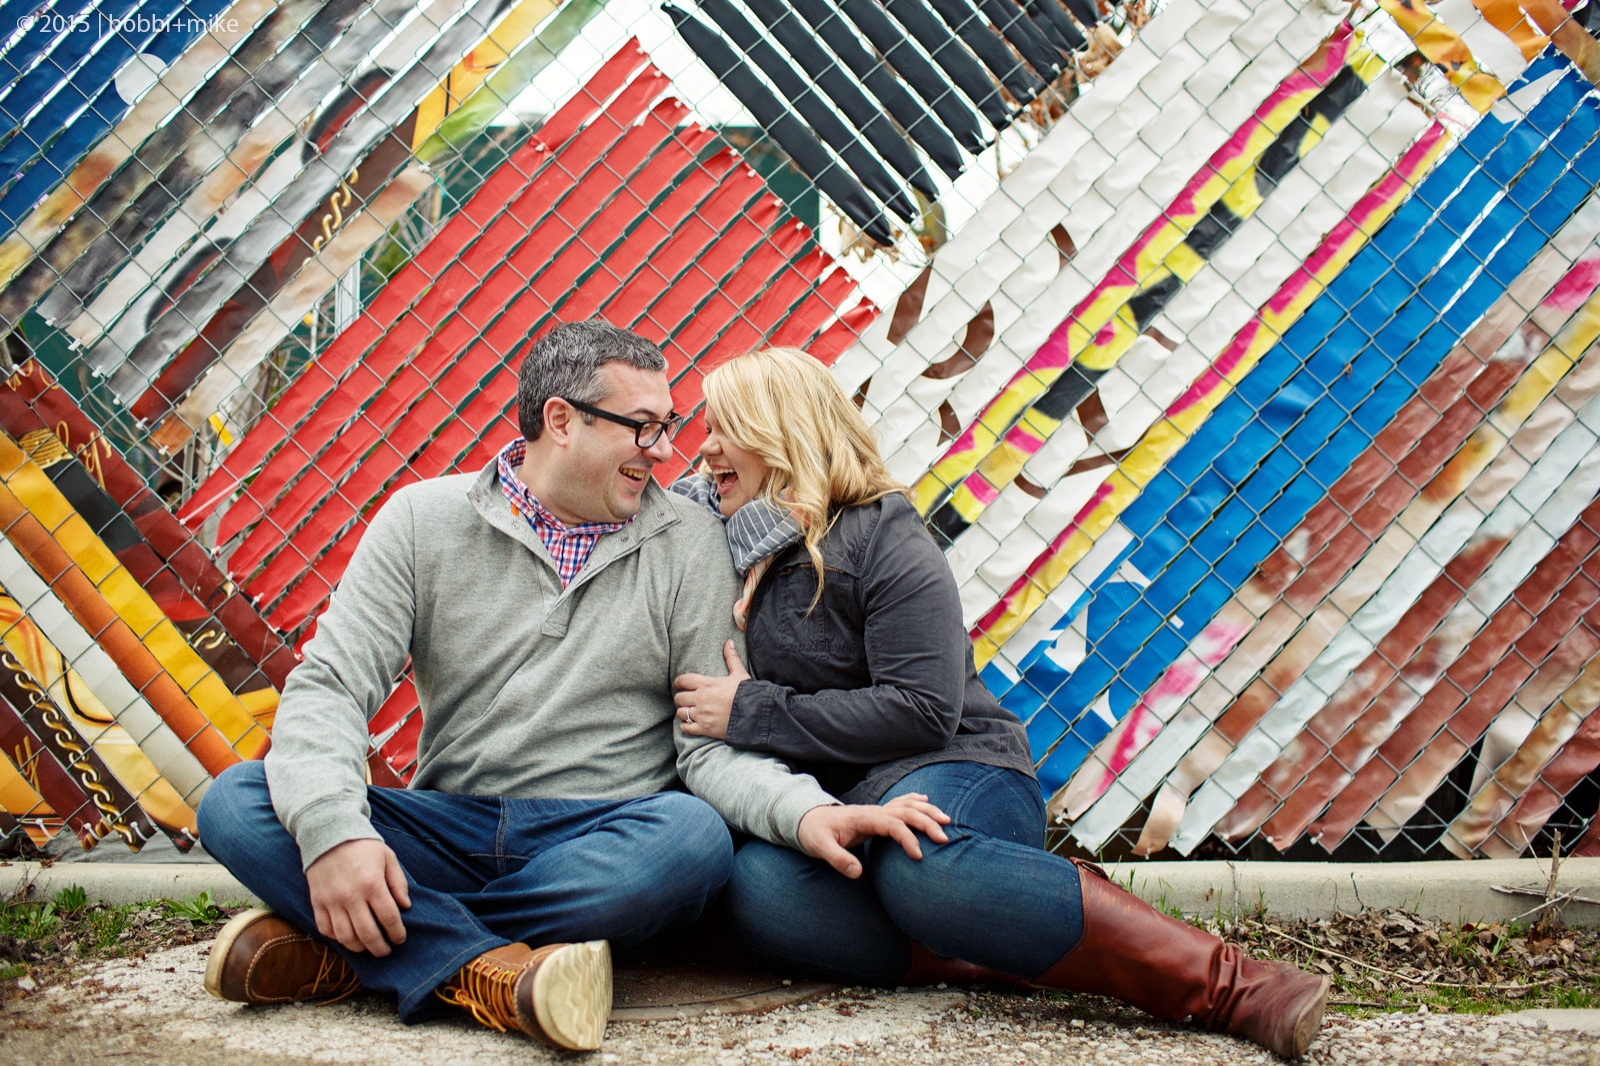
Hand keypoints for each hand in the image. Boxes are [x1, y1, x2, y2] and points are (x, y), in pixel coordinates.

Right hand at [305, 838, 410, 955]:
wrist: (329, 833)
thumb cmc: (363, 846)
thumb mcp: (388, 857)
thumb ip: (398, 883)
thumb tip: (405, 906)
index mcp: (372, 883)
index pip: (389, 918)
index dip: (397, 933)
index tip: (400, 938)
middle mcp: (351, 896)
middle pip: (368, 934)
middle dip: (380, 948)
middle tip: (386, 950)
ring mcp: (331, 901)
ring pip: (346, 937)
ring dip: (359, 947)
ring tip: (368, 947)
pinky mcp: (317, 903)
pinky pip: (326, 930)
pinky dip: (337, 939)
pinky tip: (348, 937)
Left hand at [673, 640, 747, 739]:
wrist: (754, 713)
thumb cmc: (747, 693)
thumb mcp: (739, 673)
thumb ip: (731, 658)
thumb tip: (729, 642)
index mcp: (706, 684)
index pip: (683, 680)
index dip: (678, 682)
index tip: (678, 684)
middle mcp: (700, 699)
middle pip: (679, 698)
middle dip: (681, 698)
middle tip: (685, 699)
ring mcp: (701, 714)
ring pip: (681, 713)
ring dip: (683, 712)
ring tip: (688, 711)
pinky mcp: (704, 728)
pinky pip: (686, 728)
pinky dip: (686, 726)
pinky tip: (690, 724)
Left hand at [796, 794, 950, 878]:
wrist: (807, 818)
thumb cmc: (814, 833)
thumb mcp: (819, 847)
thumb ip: (838, 859)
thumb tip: (857, 873)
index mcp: (863, 818)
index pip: (892, 824)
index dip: (907, 838)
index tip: (919, 856)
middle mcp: (873, 811)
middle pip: (906, 811)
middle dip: (926, 823)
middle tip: (944, 838)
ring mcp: (875, 810)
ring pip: (906, 805)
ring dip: (927, 811)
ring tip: (946, 821)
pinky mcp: (875, 813)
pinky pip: (899, 803)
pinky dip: (915, 801)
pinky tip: (926, 800)